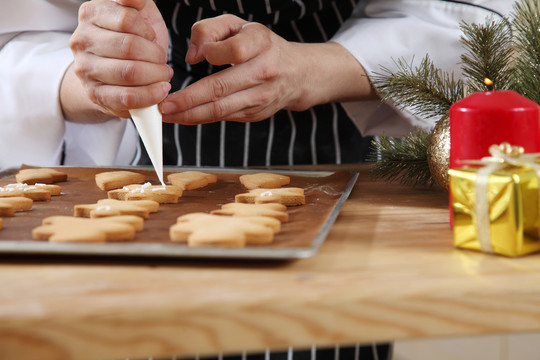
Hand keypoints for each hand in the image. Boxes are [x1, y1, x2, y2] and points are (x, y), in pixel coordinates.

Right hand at [69, 0, 171, 118]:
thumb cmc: (132, 37)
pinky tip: (160, 90)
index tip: (152, 38)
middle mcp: (82, 40)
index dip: (148, 31)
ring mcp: (85, 68)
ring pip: (129, 72)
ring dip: (156, 75)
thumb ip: (135, 1)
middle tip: (162, 60)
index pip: (127, 19)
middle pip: (129, 47)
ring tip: (164, 74)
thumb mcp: (138, 12)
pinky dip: (150, 95)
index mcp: (91, 13)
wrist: (114, 70)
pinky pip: (127, 97)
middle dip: (155, 56)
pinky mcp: (95, 94)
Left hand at [159, 14, 375, 124]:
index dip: (211, 54)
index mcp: (261, 43)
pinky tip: (183, 117)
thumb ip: (210, 30)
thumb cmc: (261, 46)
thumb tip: (192, 56)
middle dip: (188, 99)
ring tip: (167, 114)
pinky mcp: (255, 113)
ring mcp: (261, 96)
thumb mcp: (239, 25)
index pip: (233, 51)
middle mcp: (264, 71)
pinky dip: (200, 118)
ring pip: (221, 109)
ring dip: (190, 114)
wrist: (297, 74)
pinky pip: (223, 117)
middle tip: (163, 104)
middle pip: (221, 87)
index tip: (192, 58)